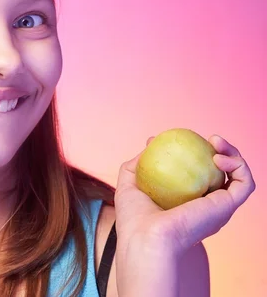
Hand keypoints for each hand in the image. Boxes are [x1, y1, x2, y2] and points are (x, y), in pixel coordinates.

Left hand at [114, 134, 255, 255]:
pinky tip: (218, 157)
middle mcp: (207, 206)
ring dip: (233, 154)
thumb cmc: (134, 218)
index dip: (194, 154)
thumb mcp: (129, 184)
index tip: (173, 140)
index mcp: (187, 203)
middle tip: (209, 138)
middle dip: (222, 150)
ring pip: (239, 176)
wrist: (146, 237)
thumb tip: (149, 145)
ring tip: (216, 141)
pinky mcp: (227, 207)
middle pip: (222, 174)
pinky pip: (244, 183)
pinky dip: (238, 166)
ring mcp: (218, 206)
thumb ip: (136, 165)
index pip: (198, 176)